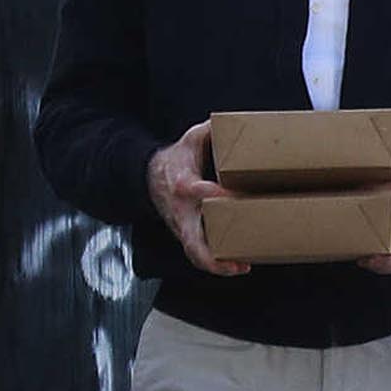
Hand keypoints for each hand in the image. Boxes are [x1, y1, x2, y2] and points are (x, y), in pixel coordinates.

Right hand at [146, 122, 245, 275]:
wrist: (150, 176)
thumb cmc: (177, 158)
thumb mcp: (190, 140)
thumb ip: (211, 132)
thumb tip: (235, 123)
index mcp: (182, 183)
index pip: (195, 190)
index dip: (214, 193)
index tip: (235, 195)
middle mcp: (181, 210)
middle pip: (191, 237)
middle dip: (212, 252)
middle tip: (238, 260)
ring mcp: (182, 225)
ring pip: (194, 251)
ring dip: (216, 264)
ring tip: (241, 267)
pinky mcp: (186, 234)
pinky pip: (197, 253)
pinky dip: (214, 263)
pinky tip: (238, 266)